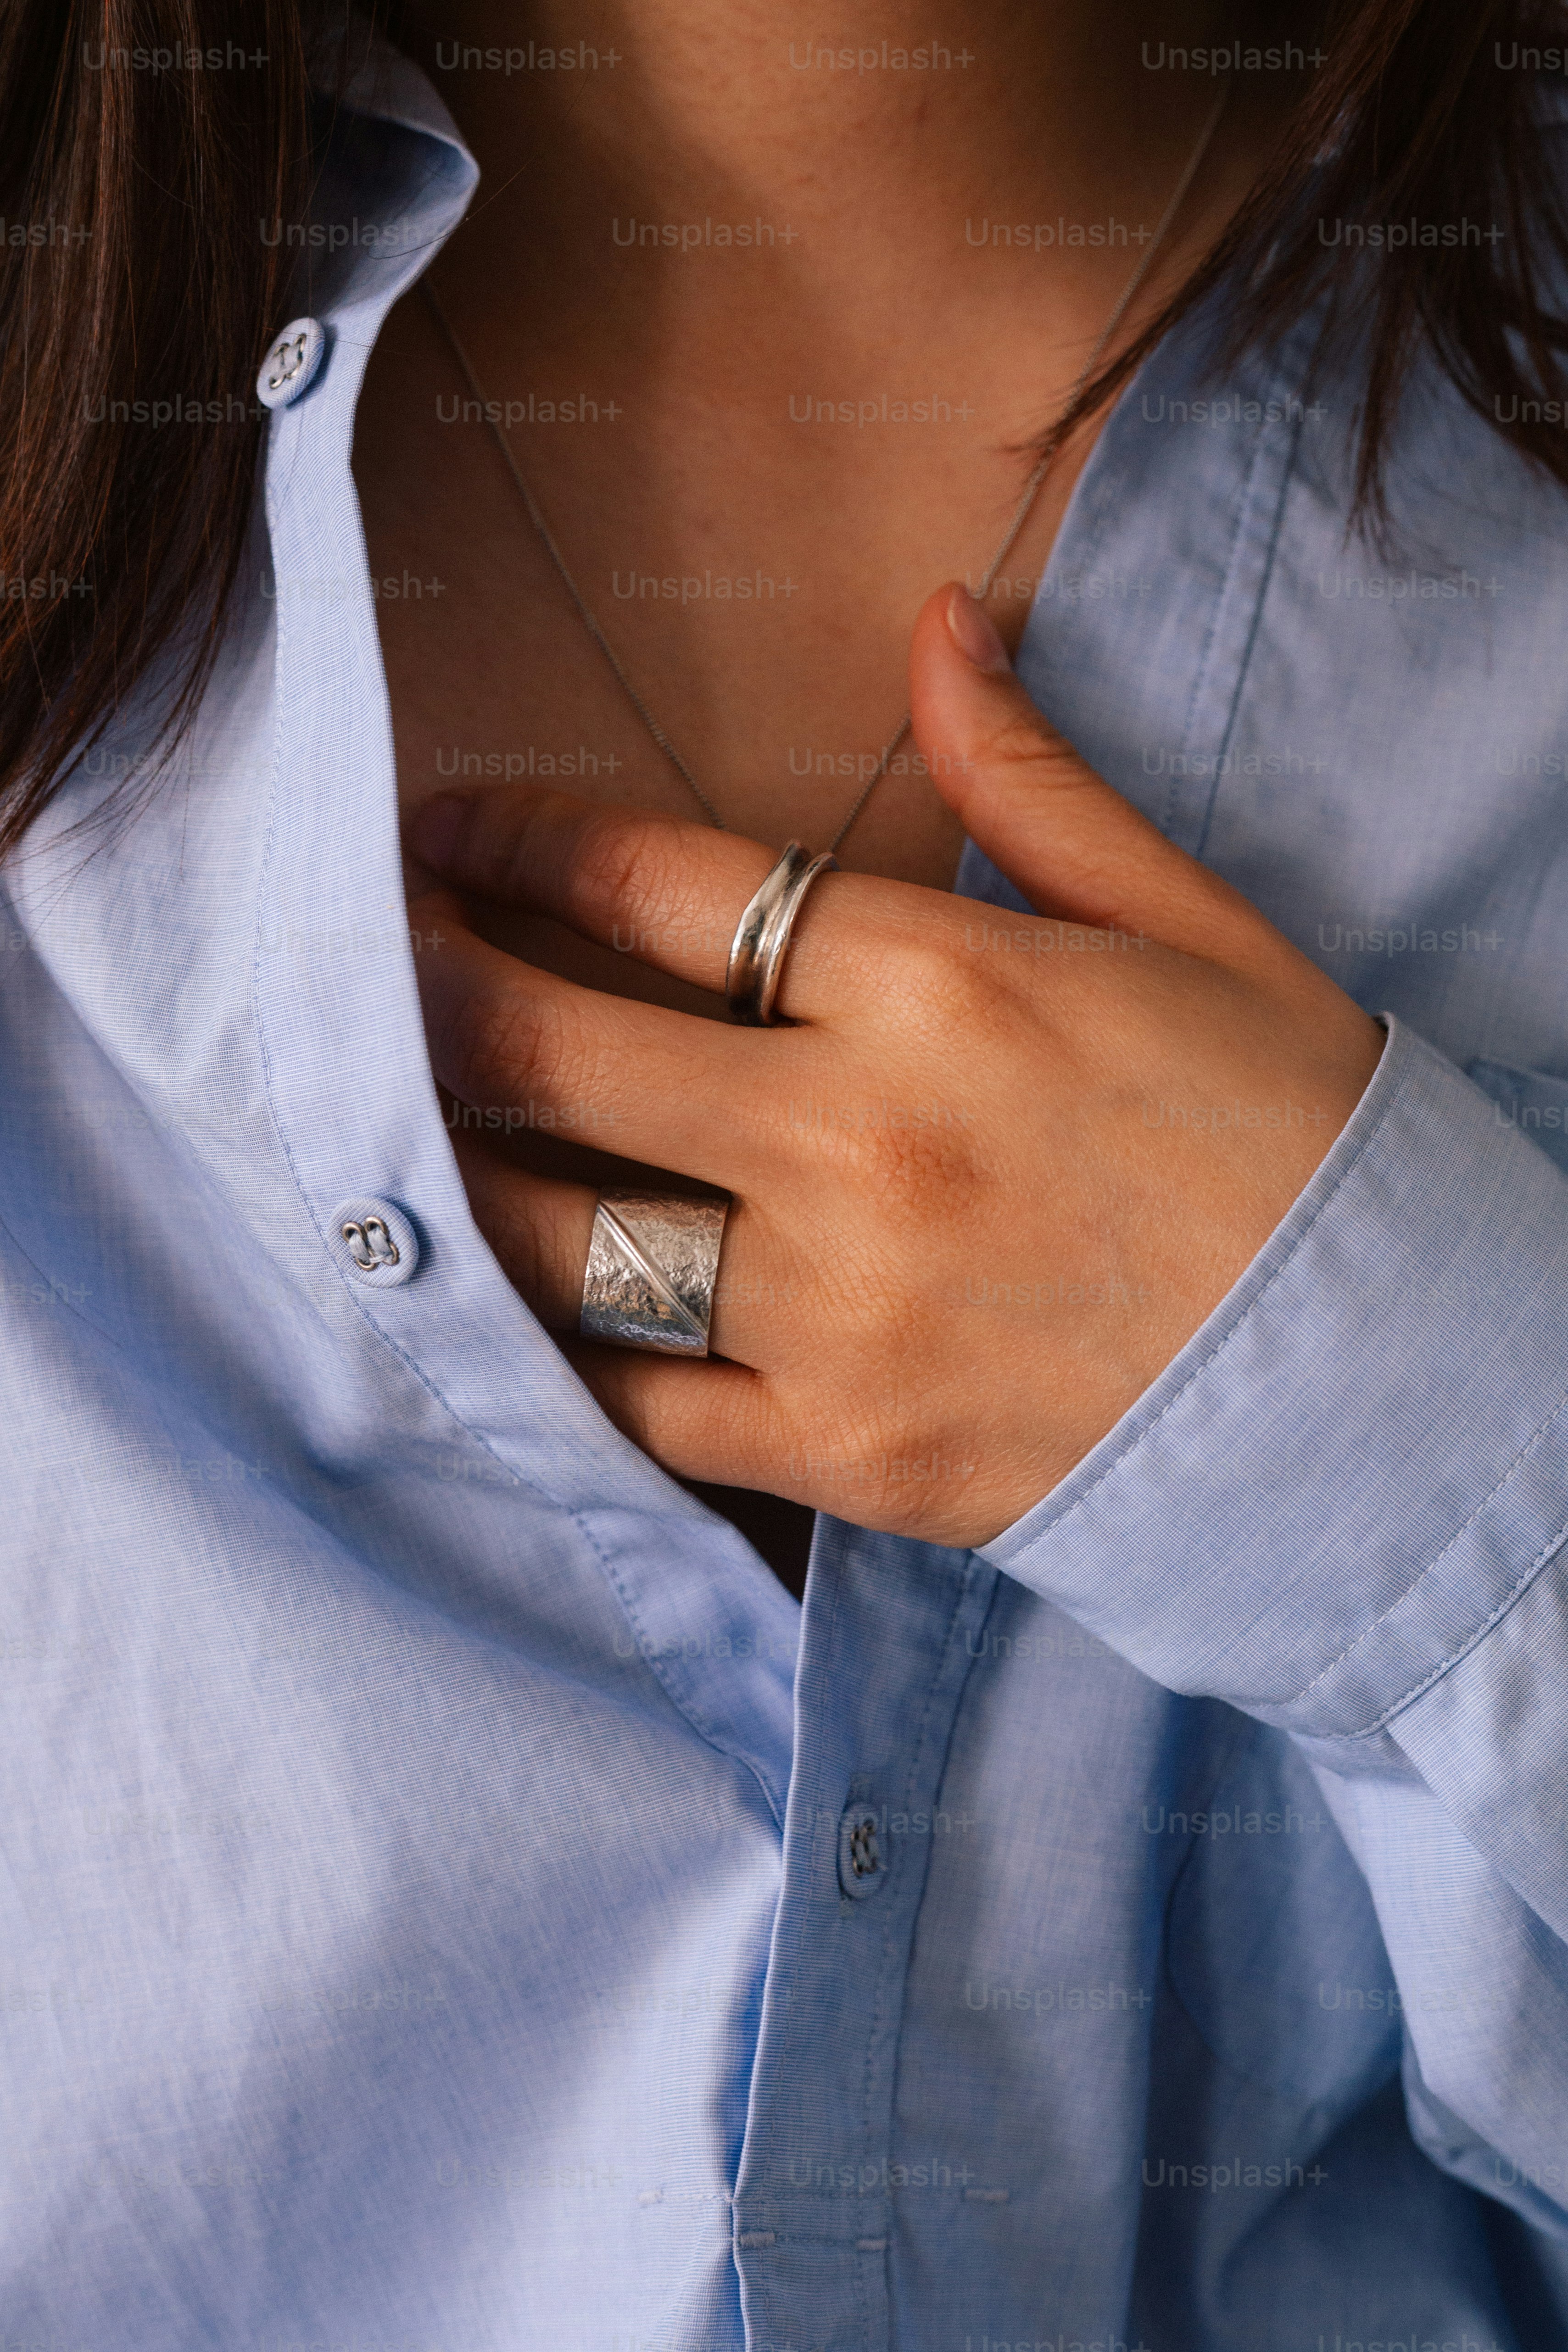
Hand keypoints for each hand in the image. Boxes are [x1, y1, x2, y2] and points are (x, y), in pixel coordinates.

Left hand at [406, 584, 1383, 1546]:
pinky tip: (518, 1310)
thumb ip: (1030, 779)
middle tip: (371, 957)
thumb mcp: (1189, 925)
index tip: (445, 832)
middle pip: (557, 1052)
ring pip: (561, 1239)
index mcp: (939, 988)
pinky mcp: (847, 1453)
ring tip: (405, 1126)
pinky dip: (565, 1360)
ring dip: (460, 1173)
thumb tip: (937, 622)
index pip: (658, 886)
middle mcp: (859, 1147)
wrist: (1392, 1389)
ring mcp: (841, 1315)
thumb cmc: (1295, 1137)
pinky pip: (640, 1409)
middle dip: (432, 989)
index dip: (518, 845)